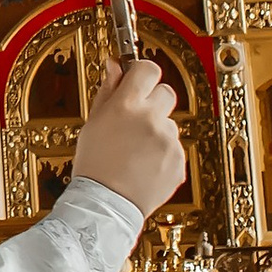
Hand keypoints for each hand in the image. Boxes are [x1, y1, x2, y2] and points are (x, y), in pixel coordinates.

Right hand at [70, 57, 185, 216]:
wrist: (105, 204)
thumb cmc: (94, 165)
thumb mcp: (93, 122)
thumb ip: (108, 90)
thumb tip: (114, 66)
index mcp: (126, 105)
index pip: (147, 68)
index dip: (142, 72)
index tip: (138, 78)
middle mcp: (151, 119)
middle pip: (166, 91)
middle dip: (153, 101)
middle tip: (136, 119)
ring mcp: (168, 141)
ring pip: (170, 123)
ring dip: (157, 131)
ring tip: (136, 150)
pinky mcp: (179, 160)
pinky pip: (175, 148)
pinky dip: (163, 154)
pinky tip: (145, 164)